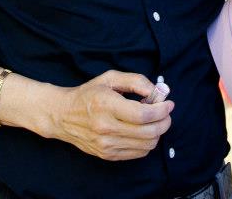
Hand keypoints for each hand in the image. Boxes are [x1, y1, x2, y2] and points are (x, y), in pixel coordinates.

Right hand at [44, 70, 173, 160]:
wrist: (62, 115)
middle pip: (148, 132)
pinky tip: (142, 130)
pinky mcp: (107, 155)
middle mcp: (105, 128)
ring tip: (151, 120)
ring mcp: (106, 144)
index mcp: (106, 105)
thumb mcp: (110, 78)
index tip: (168, 104)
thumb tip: (155, 91)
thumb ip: (135, 81)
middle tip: (165, 112)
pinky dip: (147, 142)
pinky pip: (138, 153)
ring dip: (157, 132)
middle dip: (164, 122)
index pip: (143, 114)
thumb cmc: (88, 94)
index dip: (161, 110)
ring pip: (146, 145)